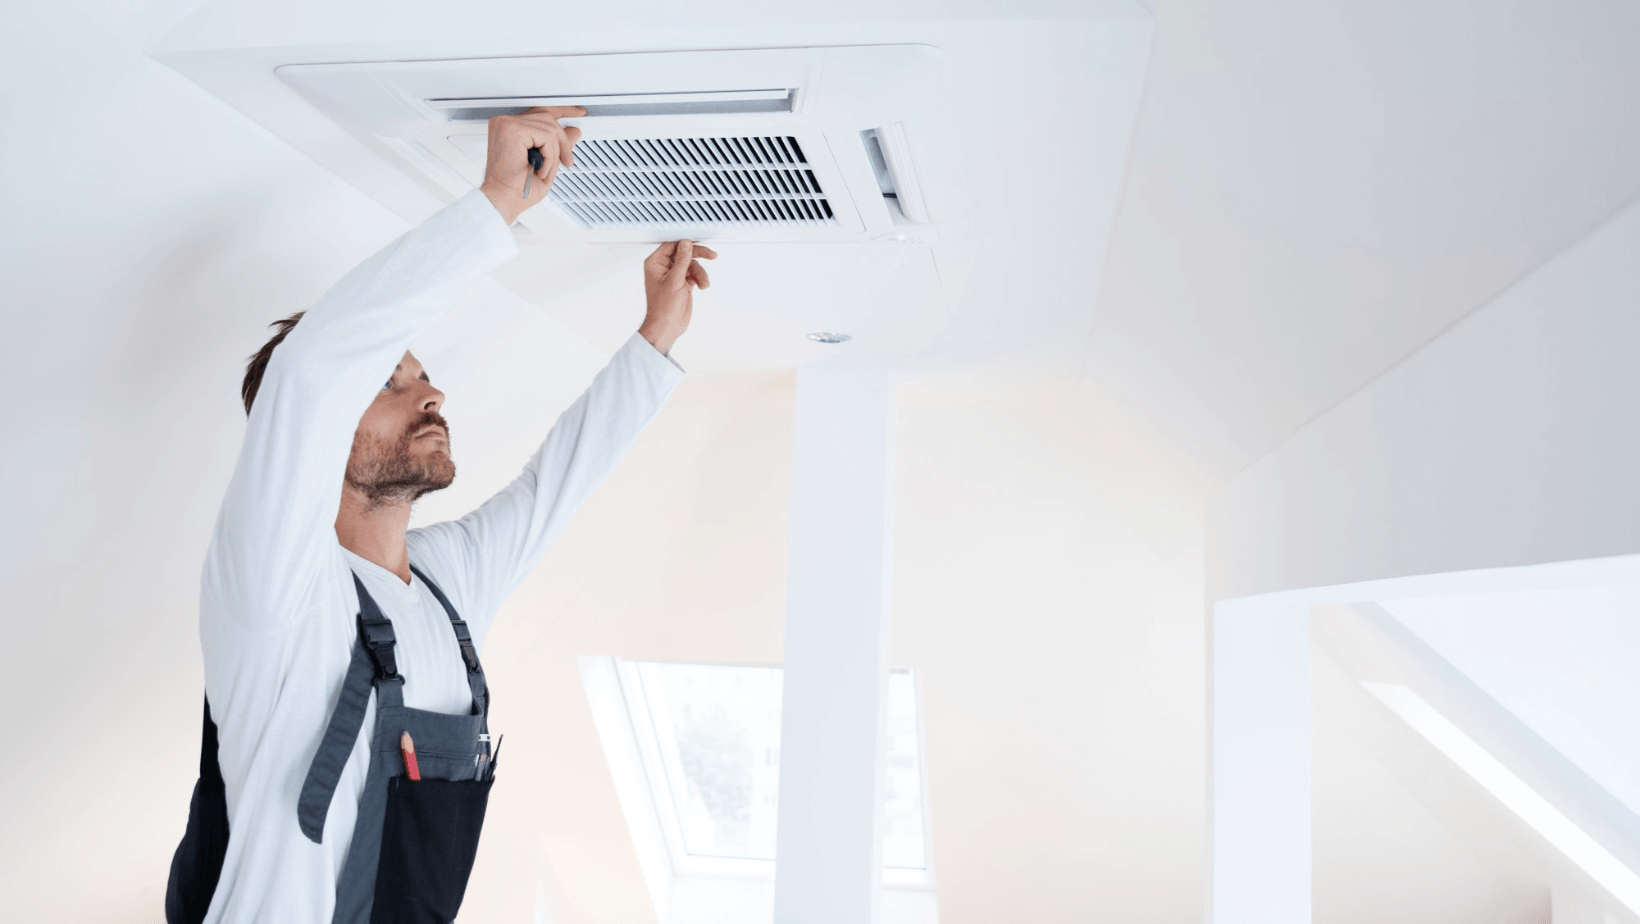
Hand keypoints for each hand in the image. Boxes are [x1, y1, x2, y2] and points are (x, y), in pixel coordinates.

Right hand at [478, 106, 585, 224]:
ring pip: (550, 128)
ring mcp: (507, 124)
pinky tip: (540, 169)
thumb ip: (558, 145)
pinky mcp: (513, 130)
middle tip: (567, 161)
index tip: (579, 113)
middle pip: (548, 117)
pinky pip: (547, 137)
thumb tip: (574, 131)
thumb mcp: (546, 163)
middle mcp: (505, 123)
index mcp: (509, 128)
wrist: (504, 201)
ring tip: (544, 171)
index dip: (562, 111)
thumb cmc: (517, 189)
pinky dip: (550, 156)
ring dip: (554, 154)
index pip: (540, 111)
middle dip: (563, 141)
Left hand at [639, 240, 716, 354]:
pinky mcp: (682, 282)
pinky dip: (700, 279)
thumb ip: (681, 260)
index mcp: (655, 264)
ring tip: (704, 283)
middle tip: (711, 255)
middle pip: (684, 253)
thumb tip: (685, 243)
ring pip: (692, 265)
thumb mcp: (675, 280)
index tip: (699, 243)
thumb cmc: (663, 308)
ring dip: (700, 273)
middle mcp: (663, 267)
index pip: (672, 245)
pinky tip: (702, 286)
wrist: (668, 327)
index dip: (686, 244)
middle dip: (698, 256)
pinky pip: (694, 274)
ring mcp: (673, 275)